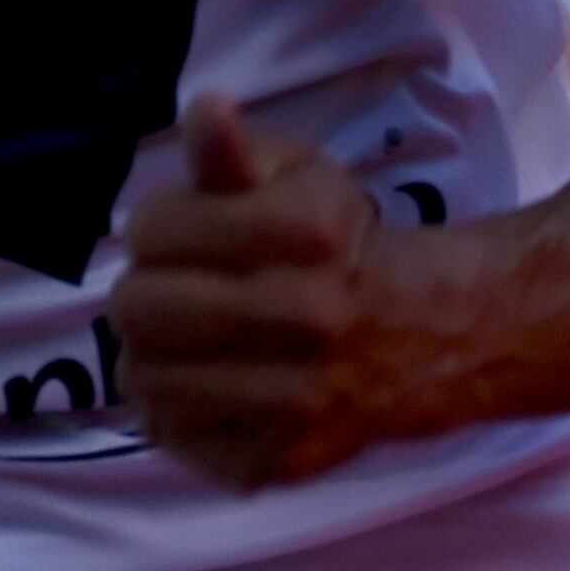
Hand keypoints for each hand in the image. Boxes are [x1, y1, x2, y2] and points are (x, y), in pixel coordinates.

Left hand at [112, 97, 457, 489]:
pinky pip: (176, 439)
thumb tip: (205, 111)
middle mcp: (305, 315)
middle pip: (136, 310)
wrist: (433, 334)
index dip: (152, 230)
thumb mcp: (298, 176)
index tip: (178, 238)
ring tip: (186, 345)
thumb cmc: (341, 244)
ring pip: (145, 381)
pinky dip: (179, 415)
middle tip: (175, 295)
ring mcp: (296, 398)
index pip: (150, 231)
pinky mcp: (285, 459)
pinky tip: (211, 389)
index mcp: (305, 231)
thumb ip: (235, 151)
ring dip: (151, 358)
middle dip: (143, 295)